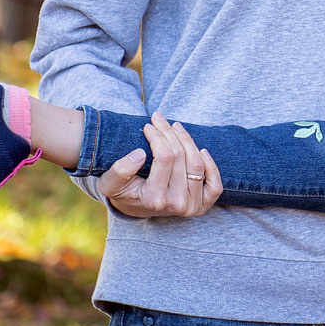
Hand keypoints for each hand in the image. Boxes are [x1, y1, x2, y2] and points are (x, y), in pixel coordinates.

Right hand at [102, 113, 222, 218]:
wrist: (135, 206)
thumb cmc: (121, 190)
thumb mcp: (109, 182)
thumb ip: (120, 170)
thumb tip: (140, 154)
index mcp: (154, 199)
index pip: (164, 158)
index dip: (158, 136)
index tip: (149, 125)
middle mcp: (176, 204)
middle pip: (181, 158)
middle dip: (170, 133)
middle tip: (160, 119)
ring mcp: (191, 207)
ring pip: (197, 165)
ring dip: (188, 141)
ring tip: (176, 127)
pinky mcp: (202, 205)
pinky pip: (215, 185)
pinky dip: (211, 166)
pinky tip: (202, 149)